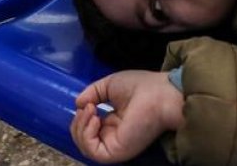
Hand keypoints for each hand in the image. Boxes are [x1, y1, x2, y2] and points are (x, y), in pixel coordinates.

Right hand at [70, 70, 184, 162]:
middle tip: (87, 107)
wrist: (159, 94)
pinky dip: (86, 135)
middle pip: (83, 141)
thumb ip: (92, 93)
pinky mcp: (117, 151)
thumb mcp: (109, 85)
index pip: (89, 130)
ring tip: (90, 110)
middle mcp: (113, 137)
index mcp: (113, 123)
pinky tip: (95, 118)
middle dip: (77, 123)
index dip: (81, 118)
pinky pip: (92, 151)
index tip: (86, 103)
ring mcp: (114, 146)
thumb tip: (77, 104)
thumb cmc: (141, 87)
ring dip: (80, 127)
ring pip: (85, 148)